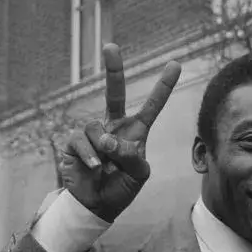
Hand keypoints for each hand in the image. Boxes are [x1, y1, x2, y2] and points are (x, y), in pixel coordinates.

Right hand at [59, 44, 181, 222]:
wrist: (97, 205)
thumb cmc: (121, 188)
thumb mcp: (138, 174)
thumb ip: (131, 155)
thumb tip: (108, 140)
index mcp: (135, 132)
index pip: (152, 107)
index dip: (163, 86)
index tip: (176, 64)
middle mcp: (114, 127)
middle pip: (114, 94)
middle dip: (113, 70)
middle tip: (111, 46)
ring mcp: (94, 133)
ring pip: (97, 128)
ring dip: (104, 149)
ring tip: (106, 167)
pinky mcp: (75, 142)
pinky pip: (81, 140)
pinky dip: (90, 156)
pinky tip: (94, 167)